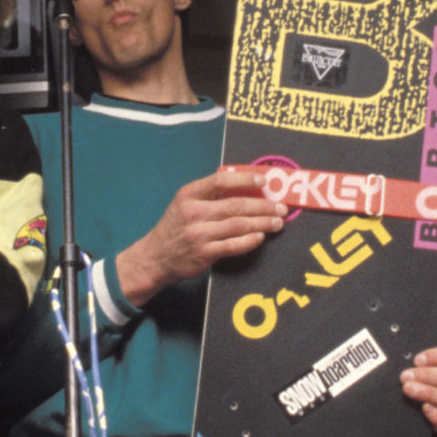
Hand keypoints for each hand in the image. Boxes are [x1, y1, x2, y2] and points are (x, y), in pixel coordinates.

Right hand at [112, 168, 287, 306]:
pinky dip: (249, 240)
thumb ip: (209, 194)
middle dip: (263, 206)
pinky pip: (233, 245)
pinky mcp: (204, 253)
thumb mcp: (185, 203)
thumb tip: (246, 186)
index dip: (245, 179)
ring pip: (238, 225)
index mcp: (189, 194)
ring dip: (262, 223)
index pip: (221, 181)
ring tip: (277, 222)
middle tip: (281, 207)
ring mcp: (198, 234)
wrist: (155, 257)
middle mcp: (193, 212)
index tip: (264, 180)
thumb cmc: (176, 227)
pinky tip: (260, 237)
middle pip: (236, 205)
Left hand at [398, 343, 436, 431]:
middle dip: (429, 375)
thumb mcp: (400, 361)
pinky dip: (436, 416)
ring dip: (430, 393)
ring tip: (407, 389)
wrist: (382, 409)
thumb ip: (406, 355)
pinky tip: (424, 409)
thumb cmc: (395, 379)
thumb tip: (400, 347)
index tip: (417, 360)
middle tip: (406, 376)